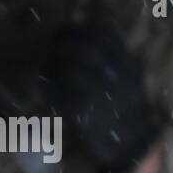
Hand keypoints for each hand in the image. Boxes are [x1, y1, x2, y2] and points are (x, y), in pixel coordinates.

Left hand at [40, 25, 157, 172]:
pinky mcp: (85, 112)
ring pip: (71, 72)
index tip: (61, 31)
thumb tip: (83, 37)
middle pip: (85, 50)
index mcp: (127, 64)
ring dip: (52, 67)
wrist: (131, 142)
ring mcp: (101, 93)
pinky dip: (48, 89)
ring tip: (43, 67)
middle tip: (47, 47)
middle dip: (62, 45)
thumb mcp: (128, 78)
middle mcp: (116, 76)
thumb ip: (112, 59)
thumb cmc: (125, 109)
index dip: (78, 31)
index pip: (104, 36)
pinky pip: (61, 96)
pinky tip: (41, 85)